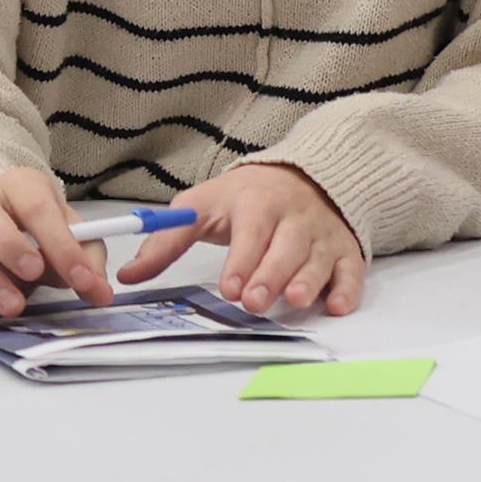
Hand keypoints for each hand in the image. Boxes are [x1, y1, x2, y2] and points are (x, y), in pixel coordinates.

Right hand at [0, 168, 112, 328]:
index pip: (36, 205)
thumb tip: (100, 292)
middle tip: (35, 274)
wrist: (5, 235)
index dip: (60, 241)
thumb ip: (87, 261)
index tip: (81, 278)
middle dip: (8, 242)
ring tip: (14, 307)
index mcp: (18, 185)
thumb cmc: (42, 234)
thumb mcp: (72, 238)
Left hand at [113, 163, 365, 316]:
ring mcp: (322, 233)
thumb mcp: (202, 207)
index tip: (229, 287)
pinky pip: (351, 269)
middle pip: (285, 247)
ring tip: (296, 300)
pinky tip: (339, 305)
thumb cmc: (245, 199)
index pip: (251, 229)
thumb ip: (167, 241)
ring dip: (309, 279)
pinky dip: (348, 287)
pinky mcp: (344, 250)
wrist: (301, 176)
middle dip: (270, 275)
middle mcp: (295, 216)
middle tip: (254, 301)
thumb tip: (129, 276)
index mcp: (258, 202)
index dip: (242, 258)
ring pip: (318, 258)